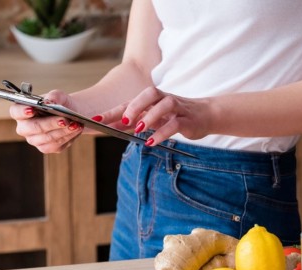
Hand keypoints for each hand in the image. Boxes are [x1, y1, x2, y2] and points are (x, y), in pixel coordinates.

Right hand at [9, 89, 82, 153]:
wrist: (72, 115)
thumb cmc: (60, 104)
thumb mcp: (59, 96)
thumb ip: (54, 96)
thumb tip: (49, 102)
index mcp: (21, 111)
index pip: (16, 112)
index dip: (22, 111)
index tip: (32, 109)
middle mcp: (25, 127)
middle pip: (32, 128)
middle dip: (50, 124)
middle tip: (65, 120)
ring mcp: (34, 139)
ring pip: (46, 138)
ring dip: (63, 131)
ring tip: (76, 124)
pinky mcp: (46, 148)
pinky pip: (55, 145)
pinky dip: (68, 137)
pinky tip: (76, 130)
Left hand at [92, 86, 211, 145]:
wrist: (207, 115)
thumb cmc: (177, 117)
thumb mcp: (156, 119)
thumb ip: (137, 122)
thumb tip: (114, 126)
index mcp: (153, 100)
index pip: (130, 103)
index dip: (113, 111)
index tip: (95, 120)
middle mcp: (164, 100)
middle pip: (148, 95)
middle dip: (134, 107)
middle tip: (122, 120)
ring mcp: (177, 108)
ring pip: (164, 105)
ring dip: (150, 117)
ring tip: (138, 130)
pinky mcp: (188, 120)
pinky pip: (175, 124)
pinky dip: (162, 133)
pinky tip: (152, 142)